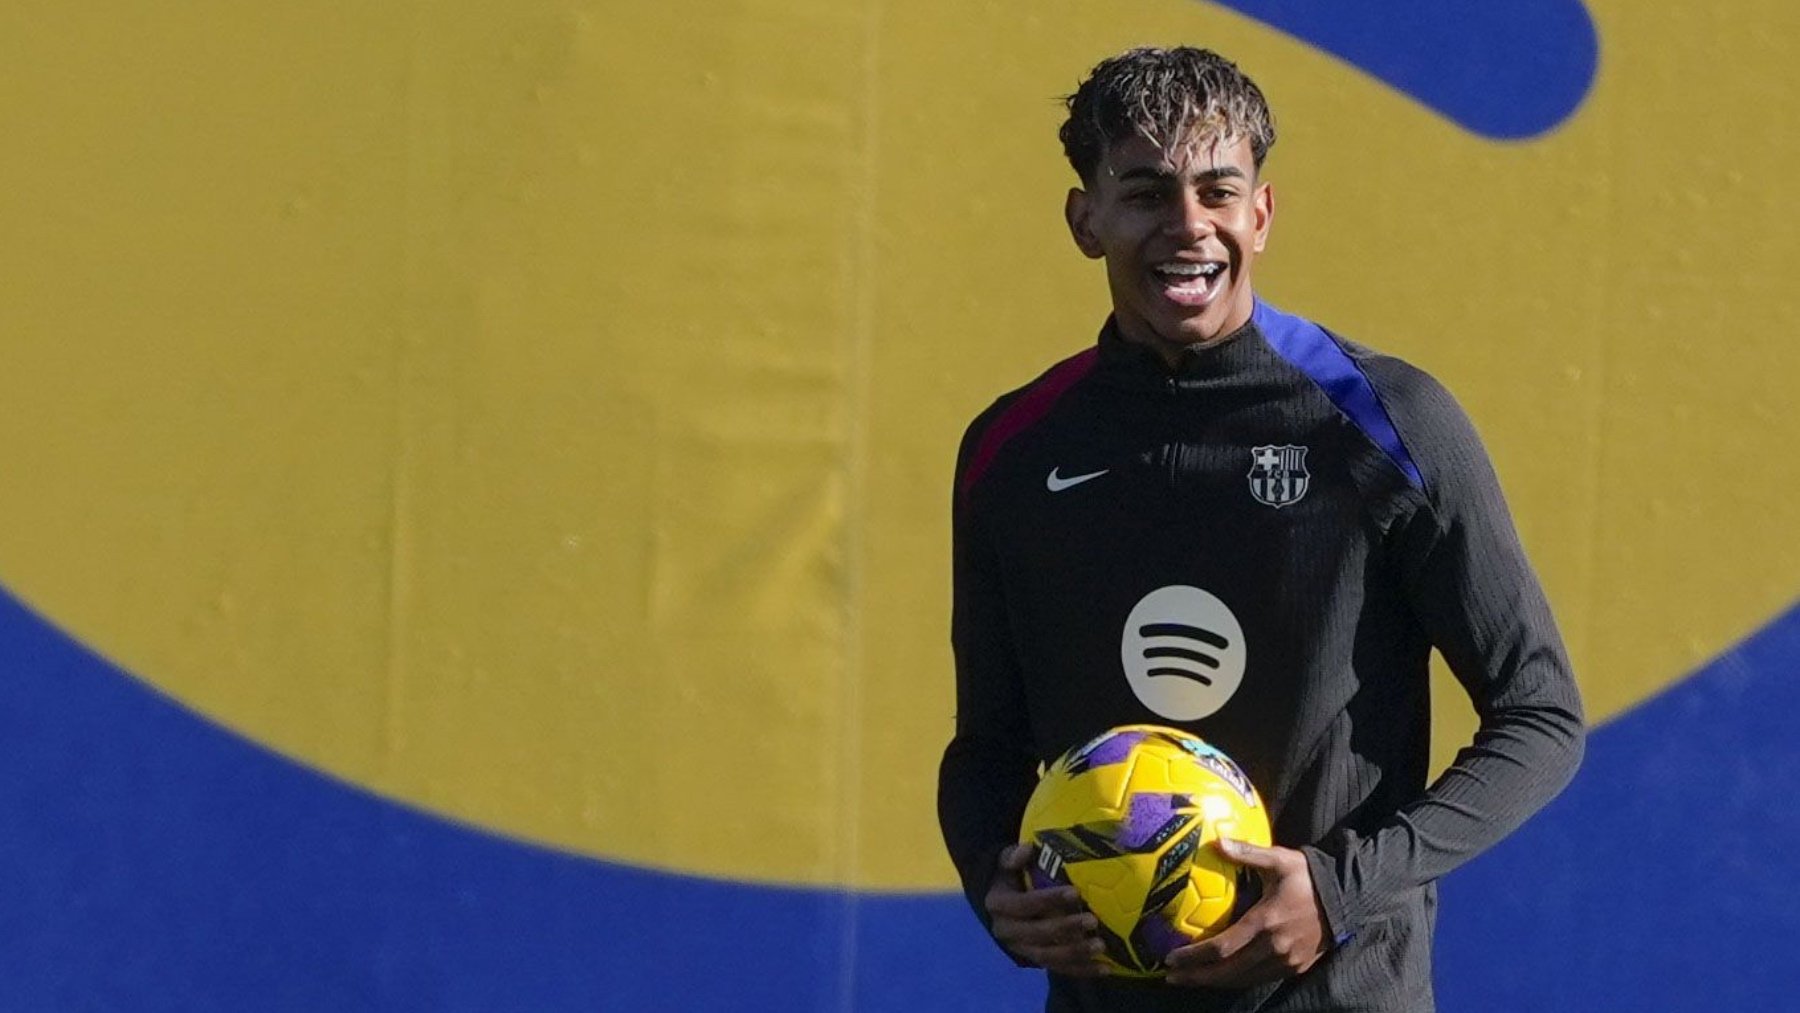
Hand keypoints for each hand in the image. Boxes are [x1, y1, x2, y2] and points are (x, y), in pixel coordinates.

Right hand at [984, 844, 1108, 976]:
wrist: (1001, 906)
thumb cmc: (1011, 878)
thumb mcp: (1006, 864)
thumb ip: (1013, 857)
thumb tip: (1027, 848)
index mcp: (998, 905)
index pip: (1024, 904)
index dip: (1048, 899)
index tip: (1075, 892)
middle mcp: (1007, 931)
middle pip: (1038, 933)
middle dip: (1066, 928)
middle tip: (1093, 921)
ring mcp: (1022, 949)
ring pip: (1049, 956)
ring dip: (1076, 953)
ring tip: (1101, 946)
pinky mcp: (1036, 961)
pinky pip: (1059, 969)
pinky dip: (1082, 970)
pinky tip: (1104, 968)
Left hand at [1165, 837, 1328, 988]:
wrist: (1346, 900)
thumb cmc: (1308, 878)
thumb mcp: (1279, 859)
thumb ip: (1247, 852)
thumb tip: (1218, 841)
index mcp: (1265, 922)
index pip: (1222, 947)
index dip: (1194, 956)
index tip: (1171, 958)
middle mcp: (1274, 948)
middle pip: (1228, 972)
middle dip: (1197, 977)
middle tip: (1171, 977)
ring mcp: (1285, 962)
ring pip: (1243, 980)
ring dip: (1215, 982)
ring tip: (1190, 980)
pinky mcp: (1294, 968)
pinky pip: (1259, 979)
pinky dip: (1237, 980)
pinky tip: (1221, 975)